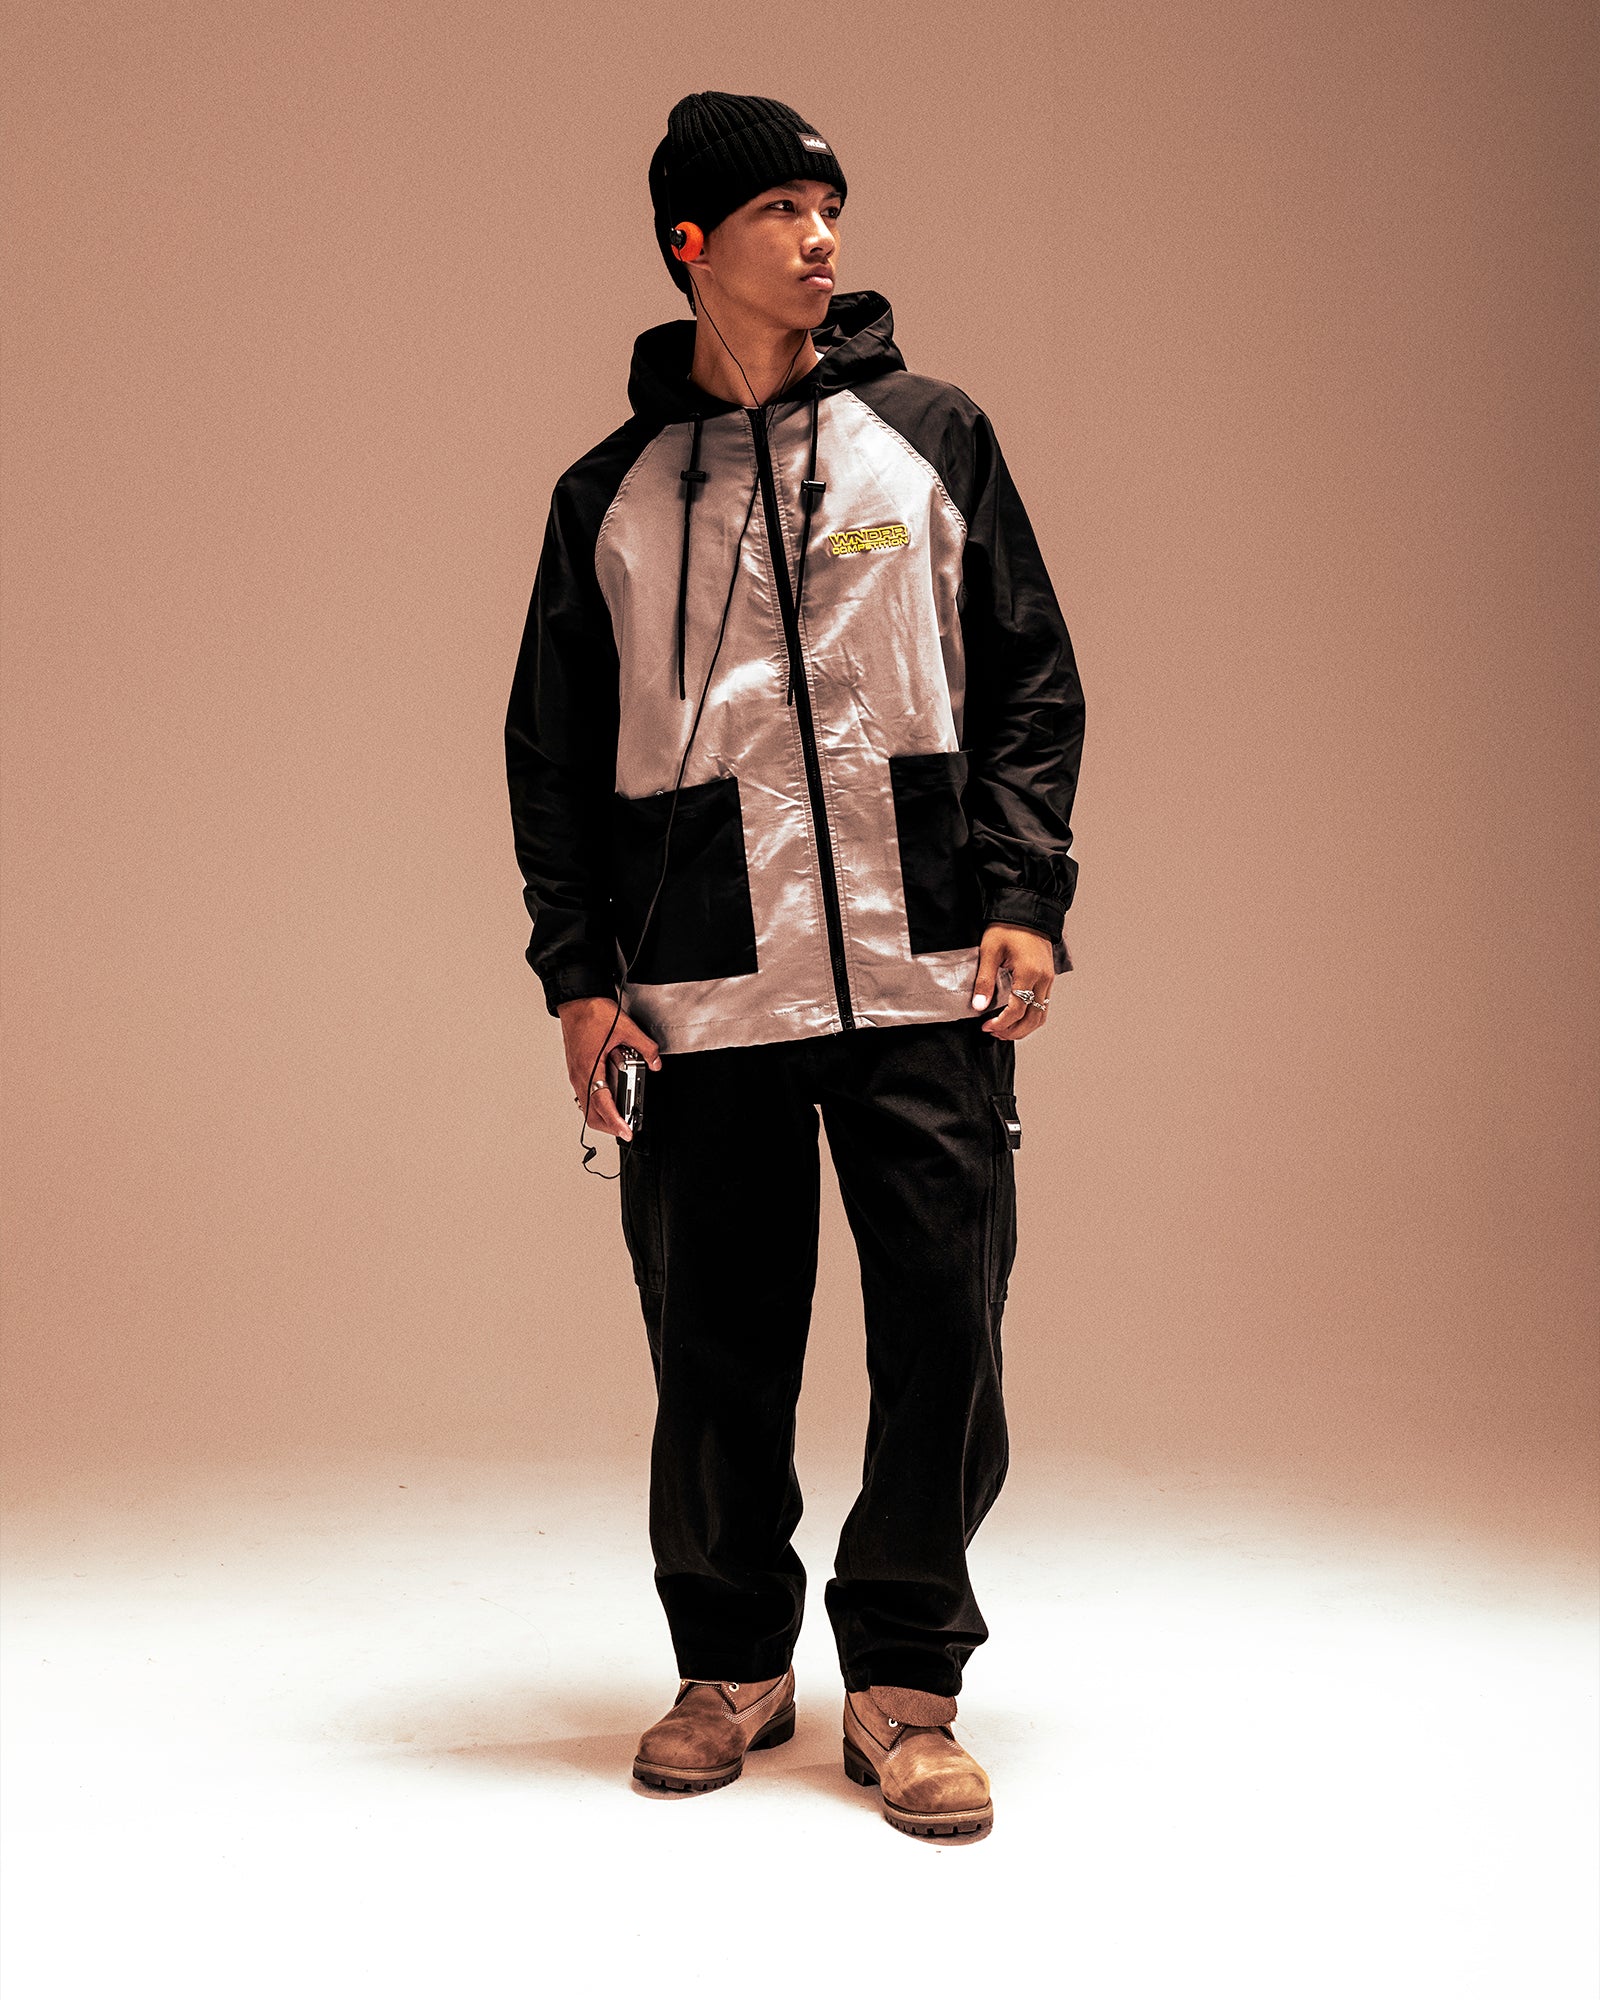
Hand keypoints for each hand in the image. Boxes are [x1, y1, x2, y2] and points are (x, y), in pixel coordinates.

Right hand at [557, 995, 662, 1140]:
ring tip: (622, 1114)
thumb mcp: (626, 1028)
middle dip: (609, 1125)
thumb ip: (645, 1047)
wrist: (576, 1000)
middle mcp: (579, 1074)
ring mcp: (576, 1072)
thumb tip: (656, 1061)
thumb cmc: (592, 1012)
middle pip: (591, 1113)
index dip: (616, 1122)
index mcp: (590, 1067)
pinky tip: (611, 1095)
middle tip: (626, 1128)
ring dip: (604, 1113)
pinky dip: (598, 1101)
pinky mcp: (577, 1068)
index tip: (626, 1132)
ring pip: (587, 1105)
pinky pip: (586, 1093)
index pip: (602, 1104)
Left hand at [970, 923, 1056, 1040]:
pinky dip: (1031, 1017)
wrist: (1026, 911)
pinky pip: (1043, 1006)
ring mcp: (1048, 979)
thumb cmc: (1007, 927)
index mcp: (1029, 973)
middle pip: (1033, 1019)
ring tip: (1004, 1030)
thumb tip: (979, 1007)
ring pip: (1041, 1015)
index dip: (1000, 1023)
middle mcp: (1043, 979)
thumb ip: (985, 981)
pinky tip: (1016, 1018)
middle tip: (994, 1033)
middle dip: (1013, 1031)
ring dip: (1024, 1028)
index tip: (985, 1026)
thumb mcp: (989, 951)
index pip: (1017, 1010)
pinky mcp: (1048, 978)